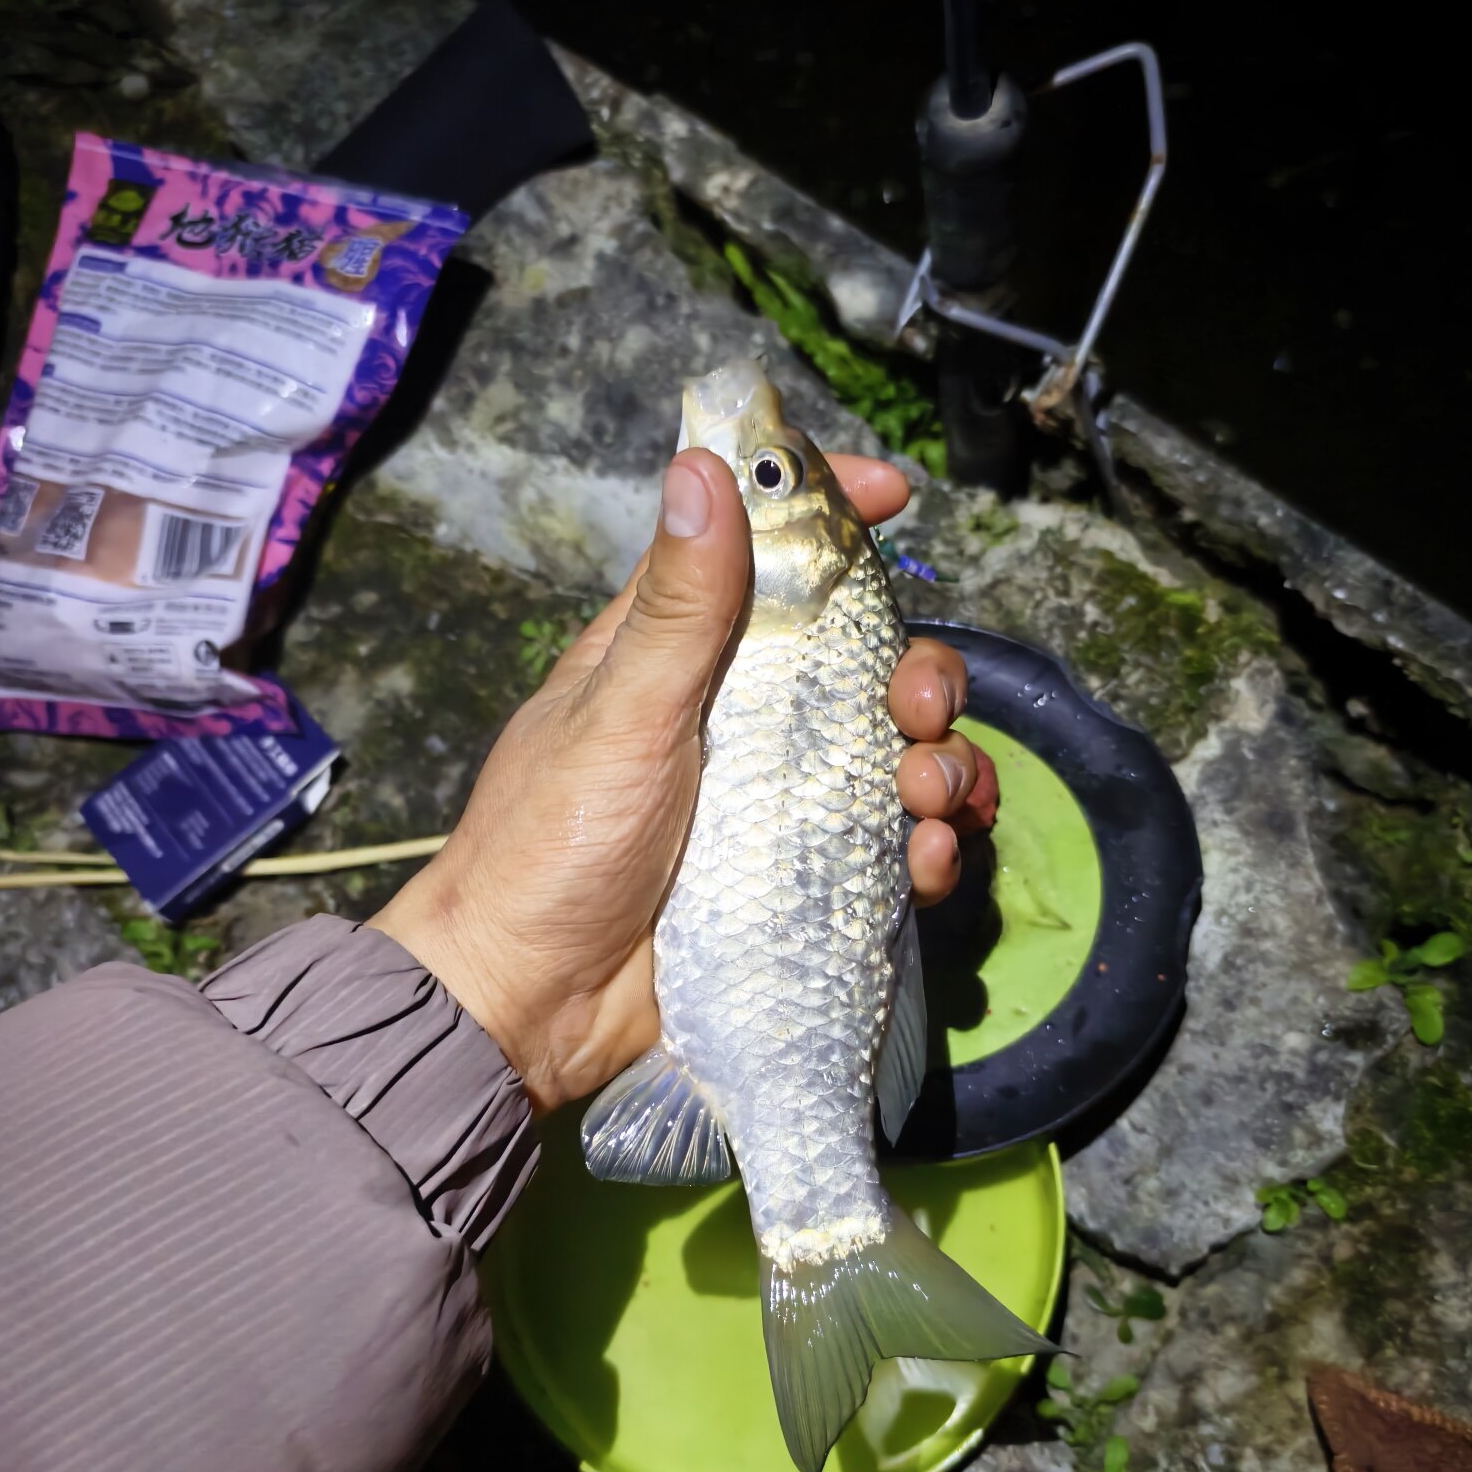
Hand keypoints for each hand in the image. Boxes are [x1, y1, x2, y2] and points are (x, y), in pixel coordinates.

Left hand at [370, 449, 990, 1110]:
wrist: (530, 1006)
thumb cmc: (549, 849)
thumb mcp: (616, 718)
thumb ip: (676, 607)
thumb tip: (702, 465)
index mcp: (680, 655)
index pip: (763, 555)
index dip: (832, 515)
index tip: (899, 496)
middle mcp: (738, 720)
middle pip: (863, 663)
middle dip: (919, 673)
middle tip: (917, 708)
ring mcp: (775, 803)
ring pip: (895, 757)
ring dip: (942, 764)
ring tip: (930, 796)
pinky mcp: (799, 881)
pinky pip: (890, 848)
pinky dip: (928, 847)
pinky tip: (924, 860)